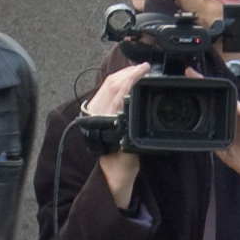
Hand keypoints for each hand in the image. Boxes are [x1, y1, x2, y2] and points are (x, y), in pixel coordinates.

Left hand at [84, 63, 147, 208]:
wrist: (110, 172)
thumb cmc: (122, 165)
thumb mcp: (131, 155)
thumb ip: (132, 139)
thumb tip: (137, 118)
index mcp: (105, 121)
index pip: (118, 91)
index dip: (132, 78)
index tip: (144, 70)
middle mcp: (97, 113)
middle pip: (111, 83)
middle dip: (129, 72)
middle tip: (145, 67)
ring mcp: (94, 110)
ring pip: (107, 84)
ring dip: (123, 73)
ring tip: (138, 69)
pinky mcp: (95, 110)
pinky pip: (104, 88)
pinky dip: (117, 79)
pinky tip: (127, 78)